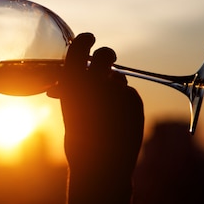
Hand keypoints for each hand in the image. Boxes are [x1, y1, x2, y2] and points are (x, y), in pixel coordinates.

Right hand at [48, 33, 143, 178]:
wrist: (100, 165)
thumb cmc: (79, 138)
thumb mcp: (69, 110)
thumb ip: (73, 90)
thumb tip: (75, 78)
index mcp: (72, 82)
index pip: (80, 47)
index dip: (85, 40)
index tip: (89, 39)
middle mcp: (95, 81)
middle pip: (105, 55)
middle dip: (106, 56)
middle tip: (106, 62)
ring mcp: (117, 90)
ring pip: (118, 78)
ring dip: (113, 86)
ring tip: (106, 110)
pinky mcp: (135, 100)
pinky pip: (129, 94)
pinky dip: (124, 103)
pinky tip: (118, 120)